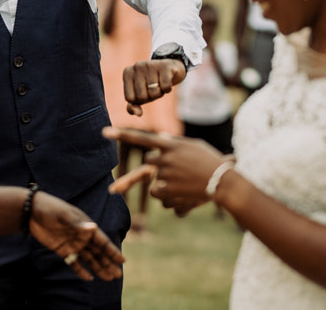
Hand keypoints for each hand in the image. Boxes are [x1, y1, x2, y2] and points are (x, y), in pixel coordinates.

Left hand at [28, 191, 124, 280]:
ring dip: (99, 268)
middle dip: (108, 263)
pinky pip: (74, 262)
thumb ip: (78, 224)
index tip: (123, 260)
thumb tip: (93, 227)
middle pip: (98, 252)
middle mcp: (82, 236)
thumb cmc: (50, 209)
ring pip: (89, 259)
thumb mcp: (64, 215)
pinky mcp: (62, 250)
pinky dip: (81, 270)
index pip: (102, 241)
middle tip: (118, 275)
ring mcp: (73, 244)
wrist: (32, 211)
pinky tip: (89, 278)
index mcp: (85, 226)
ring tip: (108, 278)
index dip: (112, 251)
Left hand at [103, 127, 225, 203]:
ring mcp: (165, 174)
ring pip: (153, 178)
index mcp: (171, 145)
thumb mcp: (193, 145)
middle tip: (177, 167)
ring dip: (164, 180)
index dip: (121, 135)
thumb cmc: (211, 160)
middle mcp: (165, 158)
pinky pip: (156, 192)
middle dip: (159, 165)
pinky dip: (165, 193)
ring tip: (184, 181)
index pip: (141, 138)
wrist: (222, 181)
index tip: (104, 132)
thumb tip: (160, 139)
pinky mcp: (166, 190)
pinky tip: (180, 190)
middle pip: (149, 161)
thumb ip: (174, 143)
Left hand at [122, 58, 185, 115]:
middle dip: (150, 97)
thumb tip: (138, 114)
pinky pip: (165, 87)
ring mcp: (150, 65)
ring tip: (160, 83)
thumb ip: (133, 106)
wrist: (170, 68)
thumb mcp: (140, 95)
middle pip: (142, 96)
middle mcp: (137, 66)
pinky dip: (168, 89)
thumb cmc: (151, 84)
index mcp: (128, 73)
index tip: (144, 91)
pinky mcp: (165, 66)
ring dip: (160, 93)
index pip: (130, 98)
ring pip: (154, 93)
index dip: (140, 100)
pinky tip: (167, 81)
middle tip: (154, 87)